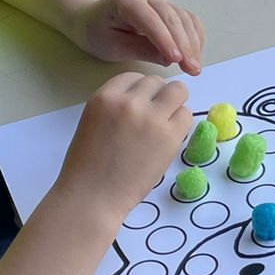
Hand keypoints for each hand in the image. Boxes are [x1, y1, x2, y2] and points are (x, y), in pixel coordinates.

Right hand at [56, 72, 195, 217]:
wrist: (93, 197)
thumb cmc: (88, 165)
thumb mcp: (94, 122)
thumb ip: (117, 106)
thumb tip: (147, 99)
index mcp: (104, 97)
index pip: (134, 77)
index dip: (140, 91)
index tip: (139, 107)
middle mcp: (129, 102)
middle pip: (157, 82)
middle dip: (157, 97)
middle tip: (153, 119)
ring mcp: (151, 118)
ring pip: (178, 91)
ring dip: (174, 105)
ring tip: (164, 125)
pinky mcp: (170, 136)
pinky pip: (186, 116)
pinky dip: (181, 124)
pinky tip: (168, 139)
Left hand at [69, 0, 204, 74]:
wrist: (93, 19)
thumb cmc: (98, 33)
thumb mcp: (112, 46)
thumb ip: (139, 50)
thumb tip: (169, 59)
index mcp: (128, 1)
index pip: (151, 19)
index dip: (165, 40)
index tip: (176, 60)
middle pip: (172, 18)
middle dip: (184, 45)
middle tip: (192, 70)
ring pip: (184, 18)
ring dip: (193, 44)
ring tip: (195, 68)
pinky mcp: (170, 7)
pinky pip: (188, 20)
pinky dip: (195, 38)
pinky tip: (195, 56)